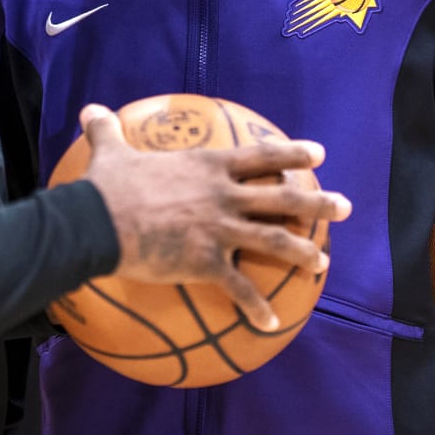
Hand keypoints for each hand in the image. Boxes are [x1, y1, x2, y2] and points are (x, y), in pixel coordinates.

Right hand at [78, 104, 351, 332]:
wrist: (97, 222)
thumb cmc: (105, 187)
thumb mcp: (109, 152)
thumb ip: (107, 131)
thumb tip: (89, 110)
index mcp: (208, 166)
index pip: (261, 156)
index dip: (292, 153)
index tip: (319, 154)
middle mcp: (223, 195)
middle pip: (282, 198)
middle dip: (318, 204)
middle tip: (345, 209)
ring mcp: (219, 229)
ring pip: (274, 240)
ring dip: (303, 252)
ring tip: (323, 262)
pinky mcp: (206, 262)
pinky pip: (239, 288)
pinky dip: (256, 308)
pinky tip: (272, 323)